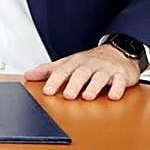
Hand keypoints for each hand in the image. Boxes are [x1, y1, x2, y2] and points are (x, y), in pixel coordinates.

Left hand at [24, 44, 140, 100]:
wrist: (118, 52)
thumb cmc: (89, 62)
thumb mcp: (67, 63)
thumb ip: (48, 70)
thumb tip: (28, 76)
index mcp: (75, 62)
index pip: (63, 71)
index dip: (54, 80)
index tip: (47, 91)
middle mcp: (90, 65)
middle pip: (81, 73)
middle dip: (74, 84)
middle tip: (68, 96)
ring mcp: (106, 69)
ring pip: (100, 77)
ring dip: (93, 87)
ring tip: (87, 97)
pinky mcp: (121, 75)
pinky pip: (120, 81)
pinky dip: (117, 89)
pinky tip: (113, 96)